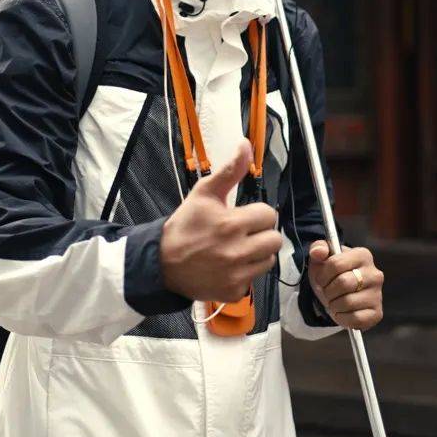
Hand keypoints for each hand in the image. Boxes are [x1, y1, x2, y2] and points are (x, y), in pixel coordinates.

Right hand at [160, 139, 281, 303]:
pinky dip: (245, 273)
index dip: (257, 214)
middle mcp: (237, 252)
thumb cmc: (186, 225)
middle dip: (261, 234)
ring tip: (237, 249)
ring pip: (268, 260)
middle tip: (243, 233)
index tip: (242, 216)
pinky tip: (229, 266)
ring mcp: (236, 275)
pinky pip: (254, 279)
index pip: (269, 215)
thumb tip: (246, 145)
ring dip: (257, 253)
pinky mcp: (233, 291)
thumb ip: (230, 170)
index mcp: (232, 224)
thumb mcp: (204, 193)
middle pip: (274, 240)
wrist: (162, 262)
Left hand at [308, 242, 383, 330]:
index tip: (322, 279)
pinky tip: (342, 312)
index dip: (323, 275)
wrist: (338, 293)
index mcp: (363, 255)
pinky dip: (343, 318)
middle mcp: (375, 274)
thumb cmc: (331, 273)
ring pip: (347, 303)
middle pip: (343, 283)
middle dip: (328, 290)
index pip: (336, 264)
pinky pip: (355, 319)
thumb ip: (318, 249)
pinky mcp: (377, 313)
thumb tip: (318, 252)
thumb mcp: (322, 258)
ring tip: (335, 301)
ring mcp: (378, 294)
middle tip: (328, 292)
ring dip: (334, 305)